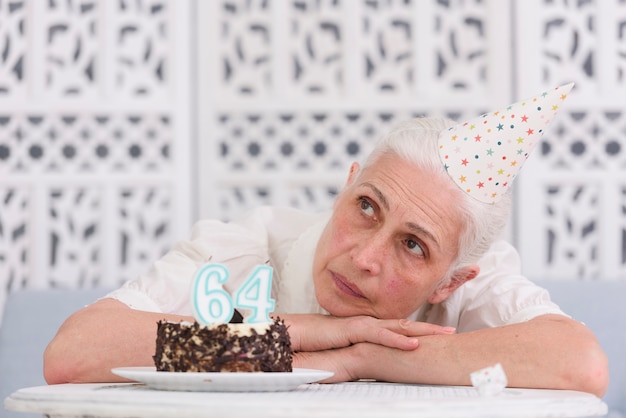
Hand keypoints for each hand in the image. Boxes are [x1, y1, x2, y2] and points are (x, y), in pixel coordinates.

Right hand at [274, 314, 454, 351]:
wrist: (288, 333)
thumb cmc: (309, 343)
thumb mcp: (338, 352)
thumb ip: (354, 357)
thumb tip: (363, 367)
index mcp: (365, 329)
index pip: (396, 329)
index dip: (418, 332)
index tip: (438, 336)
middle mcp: (366, 324)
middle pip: (403, 325)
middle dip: (429, 329)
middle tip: (453, 333)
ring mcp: (360, 325)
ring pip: (397, 327)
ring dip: (422, 331)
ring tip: (445, 335)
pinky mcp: (351, 330)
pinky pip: (378, 334)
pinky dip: (397, 339)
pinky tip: (414, 345)